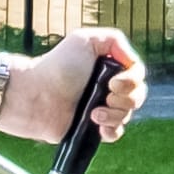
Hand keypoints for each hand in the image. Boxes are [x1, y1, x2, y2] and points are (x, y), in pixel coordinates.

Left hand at [0, 26, 149, 143]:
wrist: (36, 94)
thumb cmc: (57, 65)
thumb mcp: (85, 40)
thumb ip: (115, 41)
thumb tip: (131, 62)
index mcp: (108, 67)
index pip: (137, 75)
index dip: (132, 81)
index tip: (113, 82)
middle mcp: (106, 87)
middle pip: (137, 96)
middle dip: (125, 99)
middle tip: (106, 96)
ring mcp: (101, 108)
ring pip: (127, 115)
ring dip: (115, 115)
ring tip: (93, 113)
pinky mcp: (92, 128)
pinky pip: (116, 133)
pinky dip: (112, 130)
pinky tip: (99, 127)